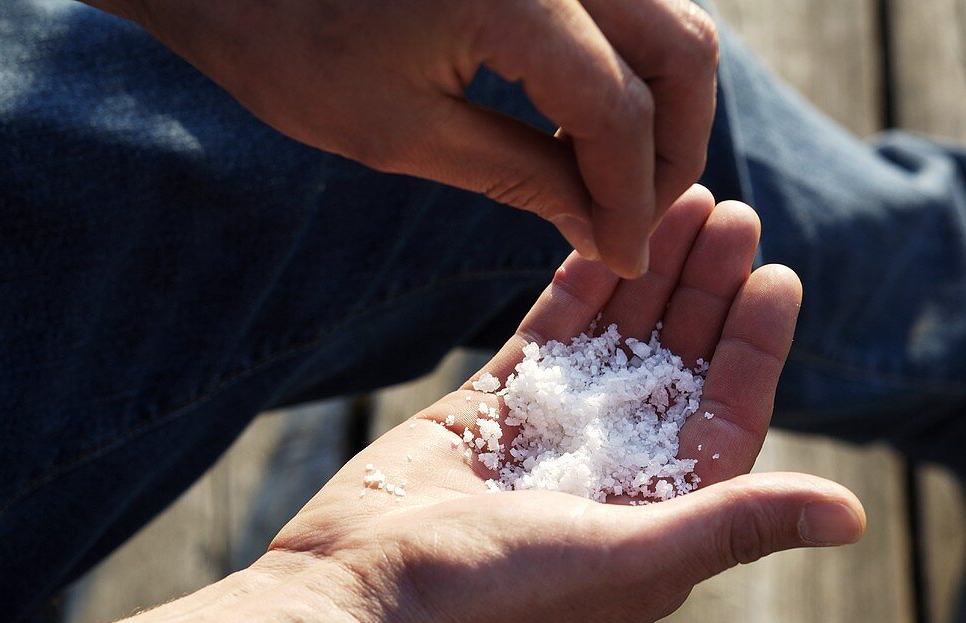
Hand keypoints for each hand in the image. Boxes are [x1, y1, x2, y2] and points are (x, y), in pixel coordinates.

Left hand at [100, 0, 718, 277]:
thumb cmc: (285, 41)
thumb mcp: (401, 131)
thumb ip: (520, 175)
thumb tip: (604, 229)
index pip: (619, 110)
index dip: (632, 196)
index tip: (627, 255)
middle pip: (680, 47)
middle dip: (675, 145)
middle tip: (635, 215)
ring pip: (664, 20)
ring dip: (655, 106)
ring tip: (608, 180)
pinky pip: (621, 8)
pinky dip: (624, 70)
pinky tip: (582, 126)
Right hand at [268, 186, 866, 622]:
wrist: (361, 592)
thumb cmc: (499, 595)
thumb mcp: (635, 559)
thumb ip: (736, 523)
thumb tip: (852, 518)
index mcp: (657, 510)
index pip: (725, 412)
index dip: (755, 345)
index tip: (776, 274)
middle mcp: (612, 468)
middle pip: (676, 362)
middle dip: (706, 289)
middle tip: (732, 214)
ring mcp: (552, 434)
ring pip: (614, 338)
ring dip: (649, 274)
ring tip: (678, 204)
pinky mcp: (492, 408)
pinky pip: (546, 335)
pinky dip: (576, 289)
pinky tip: (602, 239)